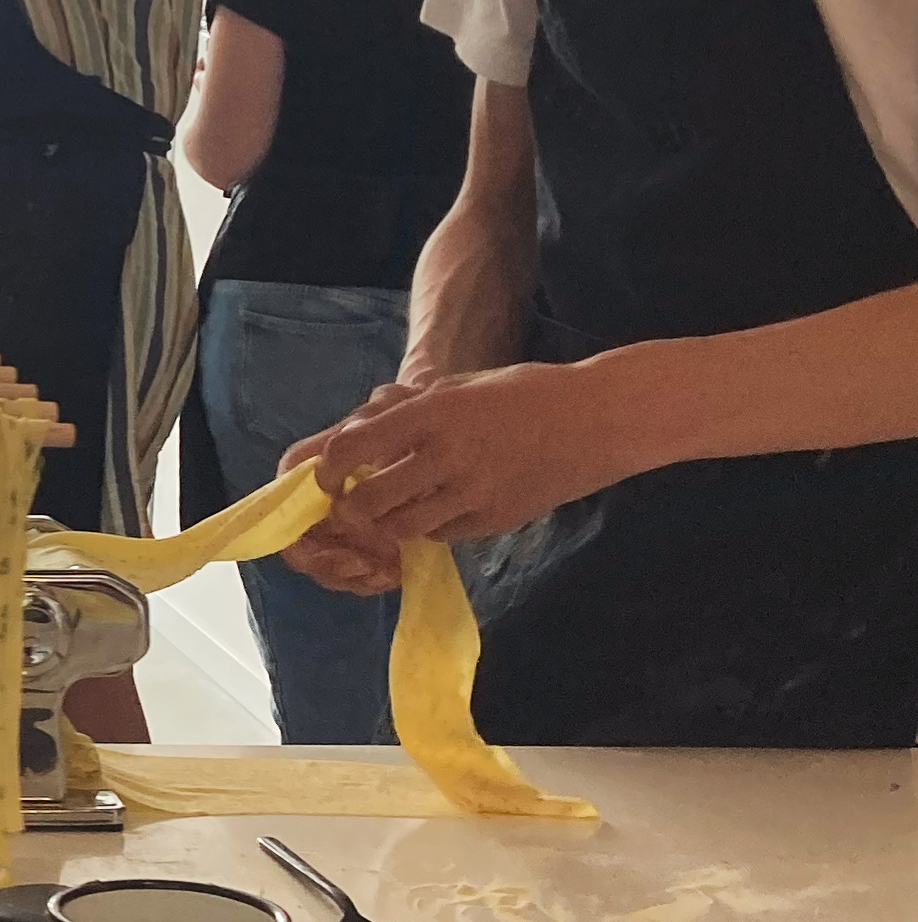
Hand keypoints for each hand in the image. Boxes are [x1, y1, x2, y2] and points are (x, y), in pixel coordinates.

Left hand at [281, 362, 633, 590]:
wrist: (594, 421)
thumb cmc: (523, 392)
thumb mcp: (459, 386)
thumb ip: (409, 409)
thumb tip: (361, 424)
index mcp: (432, 413)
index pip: (354, 447)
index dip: (329, 467)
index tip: (327, 473)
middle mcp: (446, 455)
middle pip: (370, 500)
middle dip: (350, 506)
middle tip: (350, 500)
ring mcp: (472, 493)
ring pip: (402, 527)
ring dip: (386, 522)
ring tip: (388, 509)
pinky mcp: (494, 520)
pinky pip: (441, 535)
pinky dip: (426, 529)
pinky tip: (433, 511)